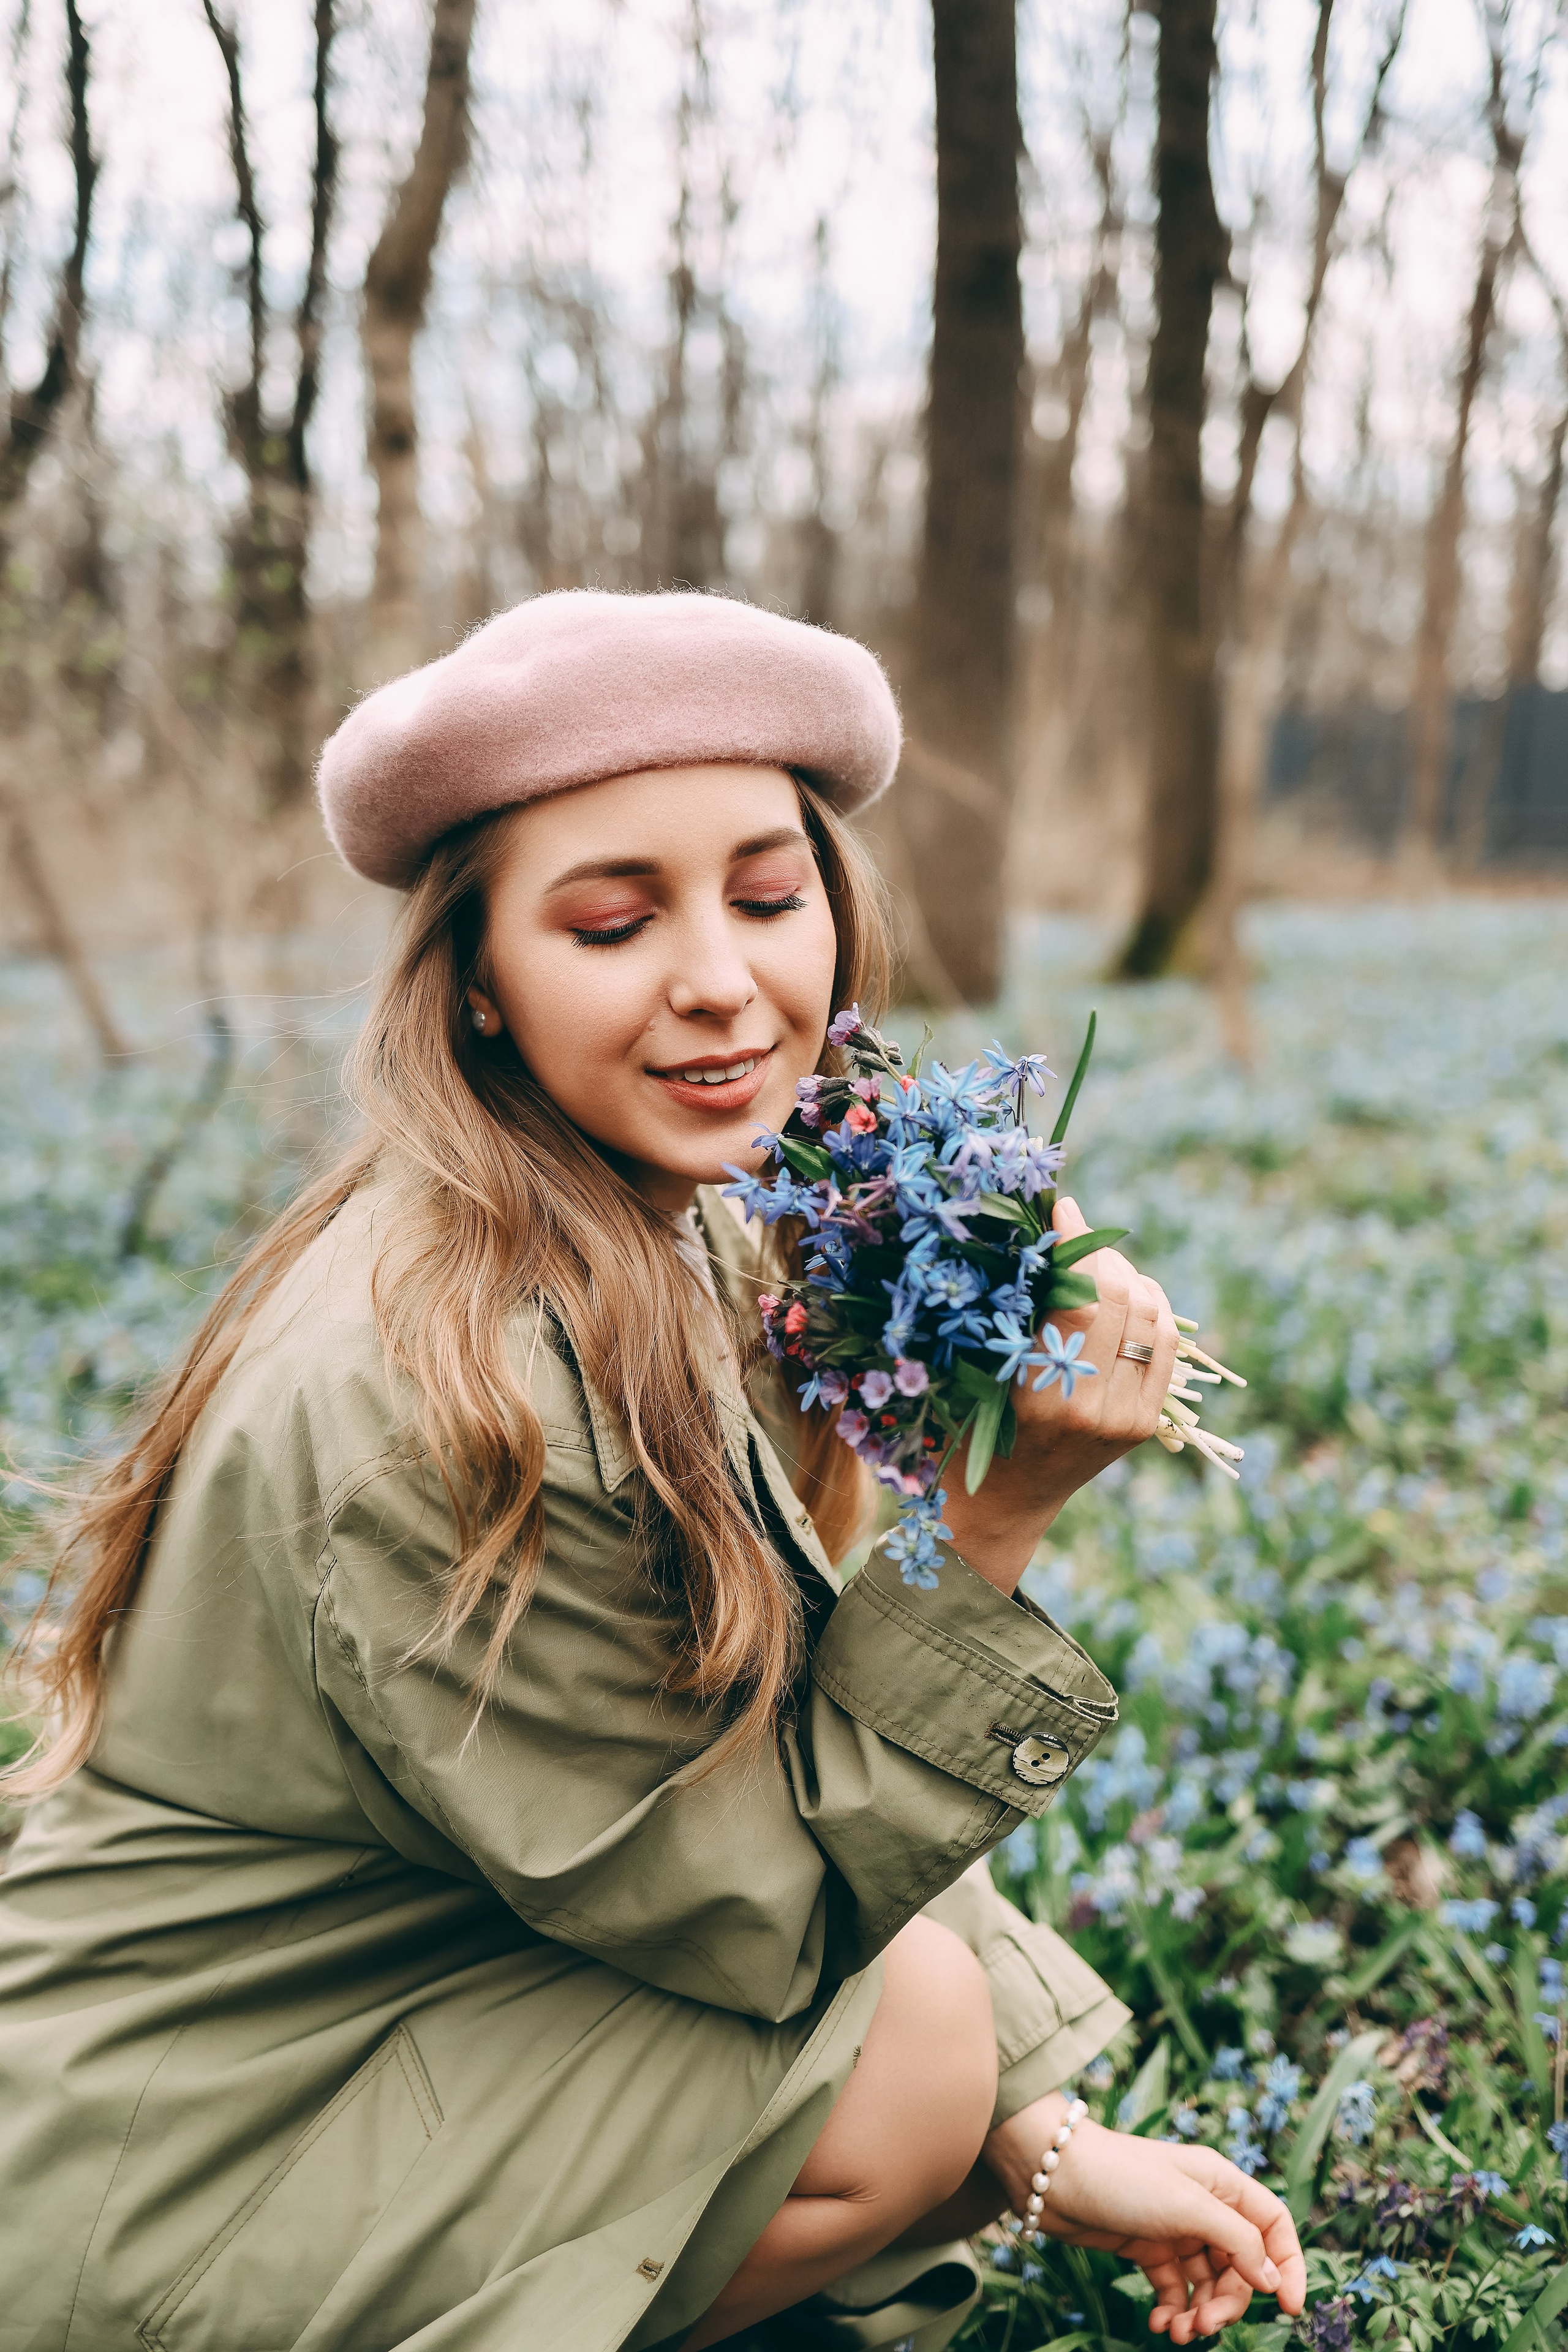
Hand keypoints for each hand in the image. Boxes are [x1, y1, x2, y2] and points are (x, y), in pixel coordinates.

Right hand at [939, 1196, 1179, 1592]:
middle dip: (1101, 1254)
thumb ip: (1015, 1310)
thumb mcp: (978, 1366)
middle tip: (1075, 1234)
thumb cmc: (968, 1427)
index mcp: (1041, 1396)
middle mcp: (1093, 1409)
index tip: (1061, 1209)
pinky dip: (1151, 1307)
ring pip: (1153, 1316)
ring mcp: (1127, 1419)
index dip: (1076, 1244)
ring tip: (1098, 1265)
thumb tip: (1047, 1231)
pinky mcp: (1145, 1423)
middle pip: (1121, 1299)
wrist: (1004, 1501)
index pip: (1080, 1298)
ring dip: (1129, 1277)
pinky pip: (1165, 1344)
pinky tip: (1126, 1293)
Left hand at [984, 2097, 1306, 2344]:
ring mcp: (1175, 2229)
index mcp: (1222, 2184)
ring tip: (1179, 2331)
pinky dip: (1173, 2309)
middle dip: (1228, 2302)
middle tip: (1204, 2325)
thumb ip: (1236, 2241)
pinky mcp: (1147, 2248)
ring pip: (1208, 2284)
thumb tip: (1272, 2280)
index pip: (1273, 2226)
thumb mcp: (1187, 2205)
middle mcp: (1203, 2206)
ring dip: (1200, 2312)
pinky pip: (1175, 2289)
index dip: (1289, 2266)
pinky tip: (1160, 2324)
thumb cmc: (1123, 2177)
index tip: (1290, 2309)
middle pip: (1241, 2267)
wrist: (1053, 2176)